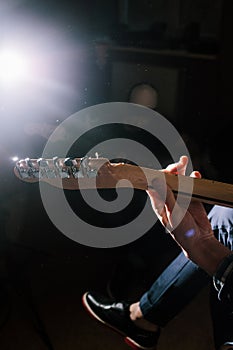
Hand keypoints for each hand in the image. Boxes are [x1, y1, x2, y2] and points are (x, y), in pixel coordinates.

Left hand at [147, 156, 230, 274]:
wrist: (199, 240)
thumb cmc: (182, 232)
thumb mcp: (173, 214)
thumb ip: (167, 197)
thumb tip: (157, 182)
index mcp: (159, 202)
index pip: (153, 184)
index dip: (156, 175)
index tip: (161, 170)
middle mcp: (168, 197)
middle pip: (166, 179)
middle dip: (170, 170)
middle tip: (177, 165)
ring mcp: (180, 195)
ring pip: (178, 179)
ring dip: (180, 169)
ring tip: (183, 161)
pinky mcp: (191, 196)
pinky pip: (191, 183)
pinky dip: (193, 177)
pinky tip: (195, 175)